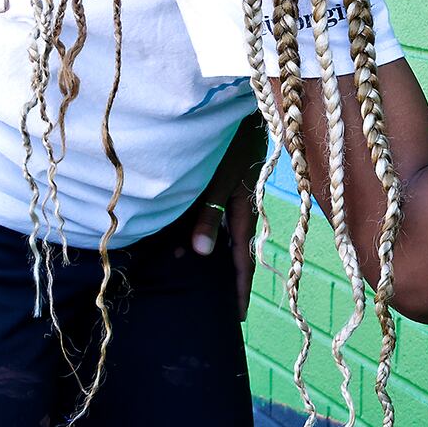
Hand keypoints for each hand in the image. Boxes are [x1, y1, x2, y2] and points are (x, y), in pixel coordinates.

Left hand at [189, 112, 267, 320]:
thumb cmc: (231, 141)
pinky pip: (214, 216)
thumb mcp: (220, 179)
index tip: (237, 318)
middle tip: (215, 305)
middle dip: (223, 278)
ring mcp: (233, 196)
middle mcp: (240, 208)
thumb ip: (209, 215)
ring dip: (206, 254)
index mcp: (243, 213)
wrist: (240, 108)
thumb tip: (202, 254)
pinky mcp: (225, 183)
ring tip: (192, 276)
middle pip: (232, 252)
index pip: (242, 261)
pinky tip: (184, 237)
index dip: (239, 290)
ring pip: (221, 234)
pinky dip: (201, 231)